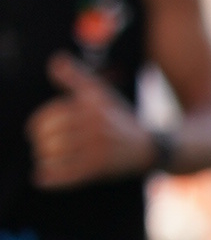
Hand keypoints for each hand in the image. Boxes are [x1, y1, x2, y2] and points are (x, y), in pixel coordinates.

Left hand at [27, 58, 151, 189]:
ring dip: (44, 159)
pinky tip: (40, 178)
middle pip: (51, 134)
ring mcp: (98, 145)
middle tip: (40, 147)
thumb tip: (55, 61)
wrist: (148, 147)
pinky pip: (68, 173)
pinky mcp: (100, 166)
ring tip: (43, 160)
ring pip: (56, 154)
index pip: (52, 113)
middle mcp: (95, 122)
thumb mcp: (100, 93)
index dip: (37, 124)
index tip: (34, 131)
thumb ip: (75, 77)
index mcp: (92, 102)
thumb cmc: (117, 118)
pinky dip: (52, 178)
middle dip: (40, 143)